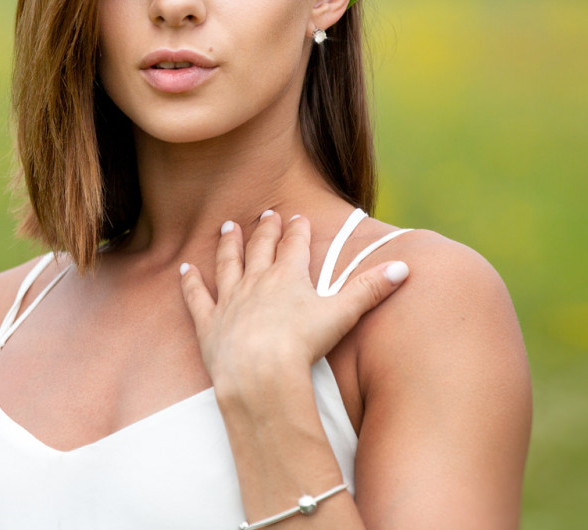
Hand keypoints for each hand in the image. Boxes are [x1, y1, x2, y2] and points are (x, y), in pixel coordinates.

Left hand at [178, 211, 409, 397]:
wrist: (260, 372)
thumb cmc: (302, 344)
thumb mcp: (342, 314)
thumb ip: (370, 290)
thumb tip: (403, 267)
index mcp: (288, 277)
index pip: (295, 247)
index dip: (297, 232)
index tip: (297, 218)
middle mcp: (256, 281)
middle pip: (260, 248)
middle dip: (264, 230)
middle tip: (265, 214)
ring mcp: (230, 300)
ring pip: (227, 264)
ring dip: (228, 245)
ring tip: (228, 228)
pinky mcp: (208, 323)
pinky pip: (196, 297)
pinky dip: (189, 282)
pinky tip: (184, 269)